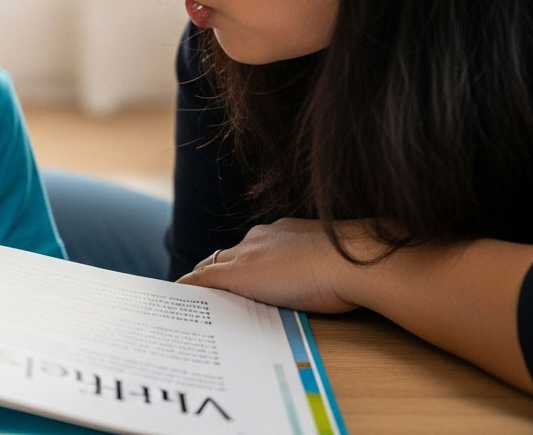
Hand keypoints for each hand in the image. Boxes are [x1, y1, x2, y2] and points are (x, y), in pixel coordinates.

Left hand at [176, 218, 387, 312]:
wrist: (353, 261)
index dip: (240, 263)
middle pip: (225, 256)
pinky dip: (188, 289)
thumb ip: (321, 265)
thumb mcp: (335, 263)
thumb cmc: (356, 266)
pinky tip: (177, 300)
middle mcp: (259, 239)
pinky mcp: (237, 274)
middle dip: (212, 271)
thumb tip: (329, 279)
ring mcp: (247, 255)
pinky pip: (202, 280)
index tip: (238, 276)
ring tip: (185, 300)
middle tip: (201, 291)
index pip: (250, 249)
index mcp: (283, 232)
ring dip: (199, 282)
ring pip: (210, 267)